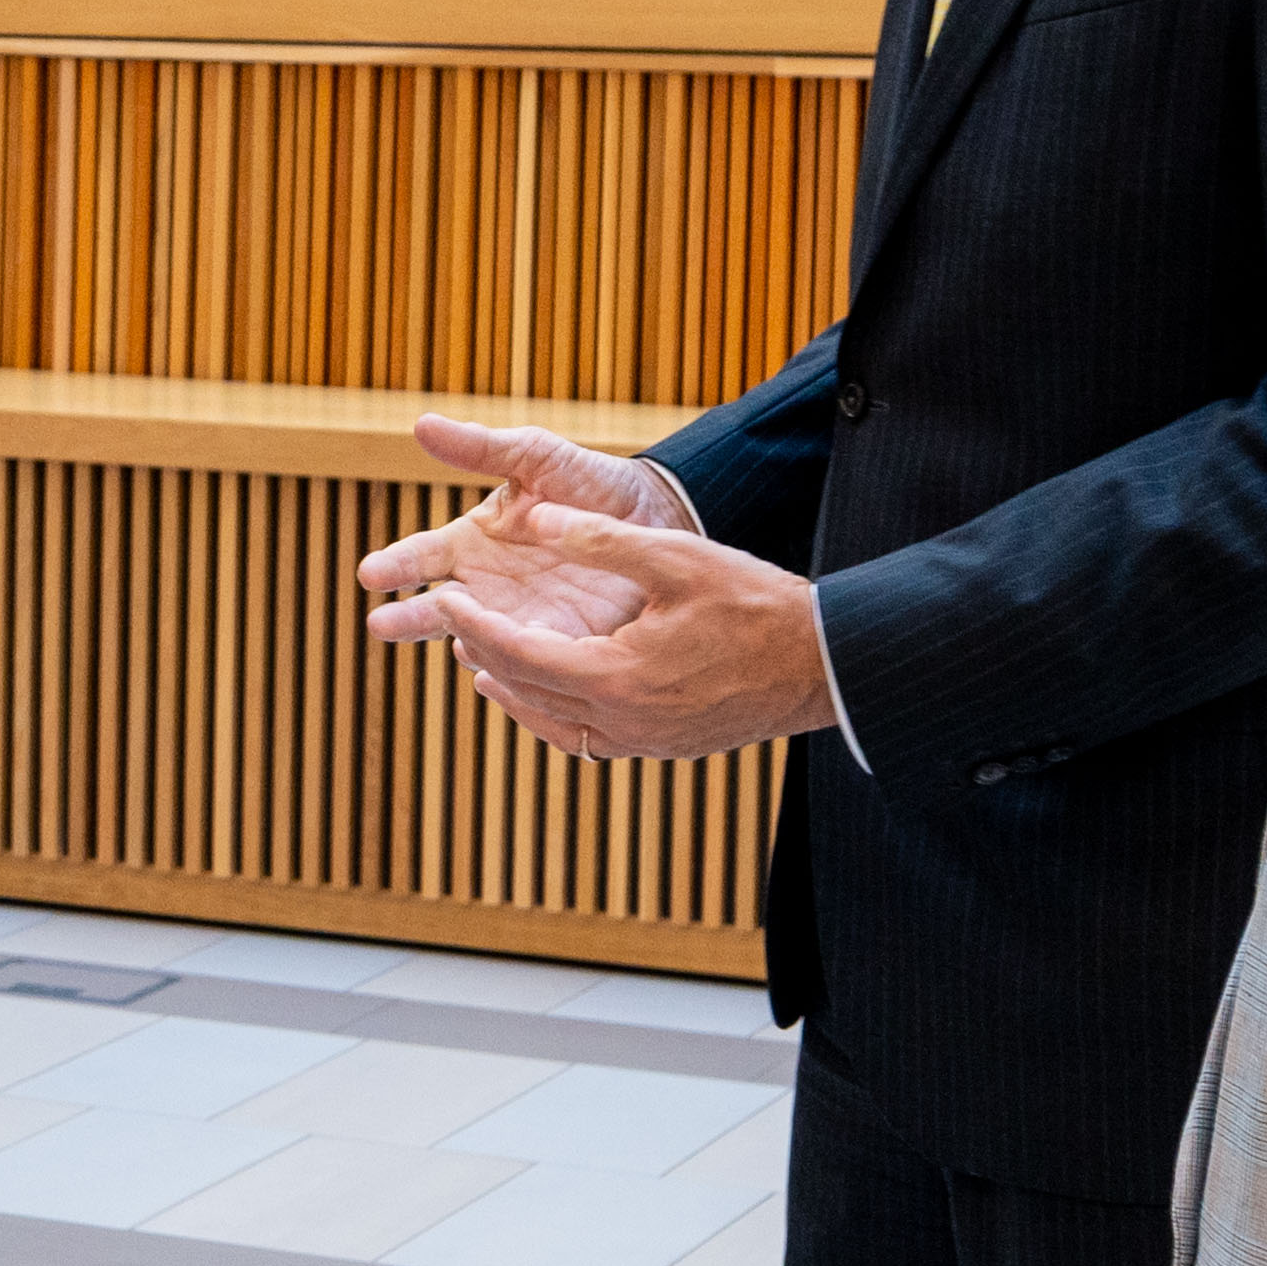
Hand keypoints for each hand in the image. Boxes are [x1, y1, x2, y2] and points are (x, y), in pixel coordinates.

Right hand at [356, 417, 691, 644]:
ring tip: (458, 643)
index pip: (422, 558)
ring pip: (481, 643)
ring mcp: (521, 623)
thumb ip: (482, 449)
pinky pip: (534, 664)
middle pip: (437, 611)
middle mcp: (486, 590)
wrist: (660, 519)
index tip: (372, 573)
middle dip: (408, 619)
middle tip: (380, 625)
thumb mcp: (537, 458)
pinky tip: (512, 665)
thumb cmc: (590, 483)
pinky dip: (519, 667)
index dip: (397, 564)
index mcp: (470, 545)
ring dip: (468, 644)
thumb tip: (421, 424)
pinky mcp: (562, 649)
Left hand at [371, 495, 840, 766]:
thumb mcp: (674, 557)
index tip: (443, 596)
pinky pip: (587, 739)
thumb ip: (597, 539)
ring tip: (482, 660)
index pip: (516, 652)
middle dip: (483, 653)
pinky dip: (554, 715)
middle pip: (526, 690)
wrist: (823, 664)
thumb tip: (525, 517)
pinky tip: (549, 691)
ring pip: (553, 724)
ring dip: (513, 690)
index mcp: (615, 676)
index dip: (472, 623)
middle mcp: (622, 722)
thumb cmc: (754, 604)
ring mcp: (644, 743)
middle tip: (453, 621)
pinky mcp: (664, 748)